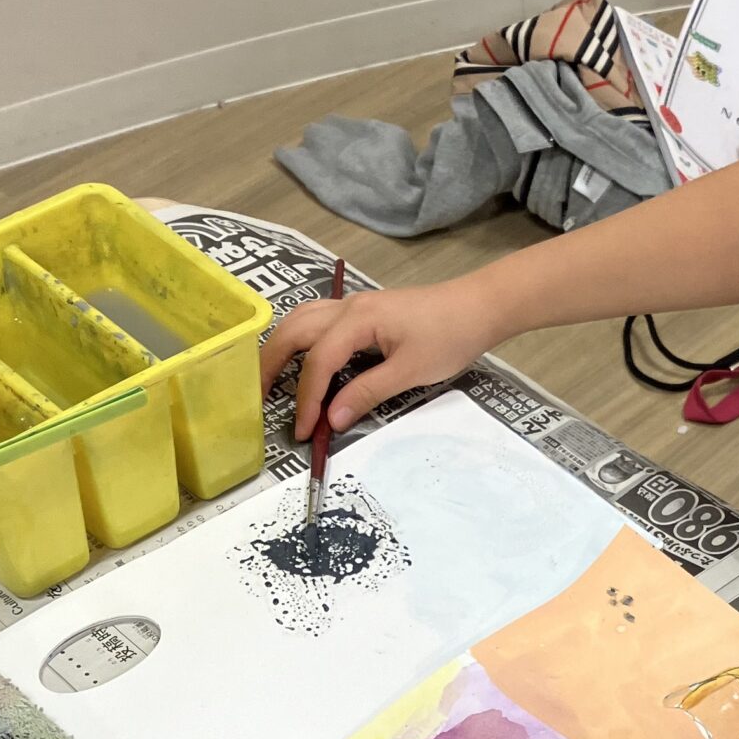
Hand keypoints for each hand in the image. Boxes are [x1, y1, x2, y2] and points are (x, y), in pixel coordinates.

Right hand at [261, 276, 504, 438]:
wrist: (479, 306)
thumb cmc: (449, 336)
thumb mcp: (410, 372)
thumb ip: (367, 393)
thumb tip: (331, 419)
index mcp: (357, 320)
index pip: (318, 362)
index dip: (307, 400)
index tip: (304, 433)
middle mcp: (347, 307)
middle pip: (293, 332)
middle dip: (271, 365)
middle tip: (259, 399)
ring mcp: (354, 305)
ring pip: (301, 320)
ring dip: (282, 348)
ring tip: (270, 380)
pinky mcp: (363, 311)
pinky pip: (317, 320)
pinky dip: (301, 340)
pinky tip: (302, 360)